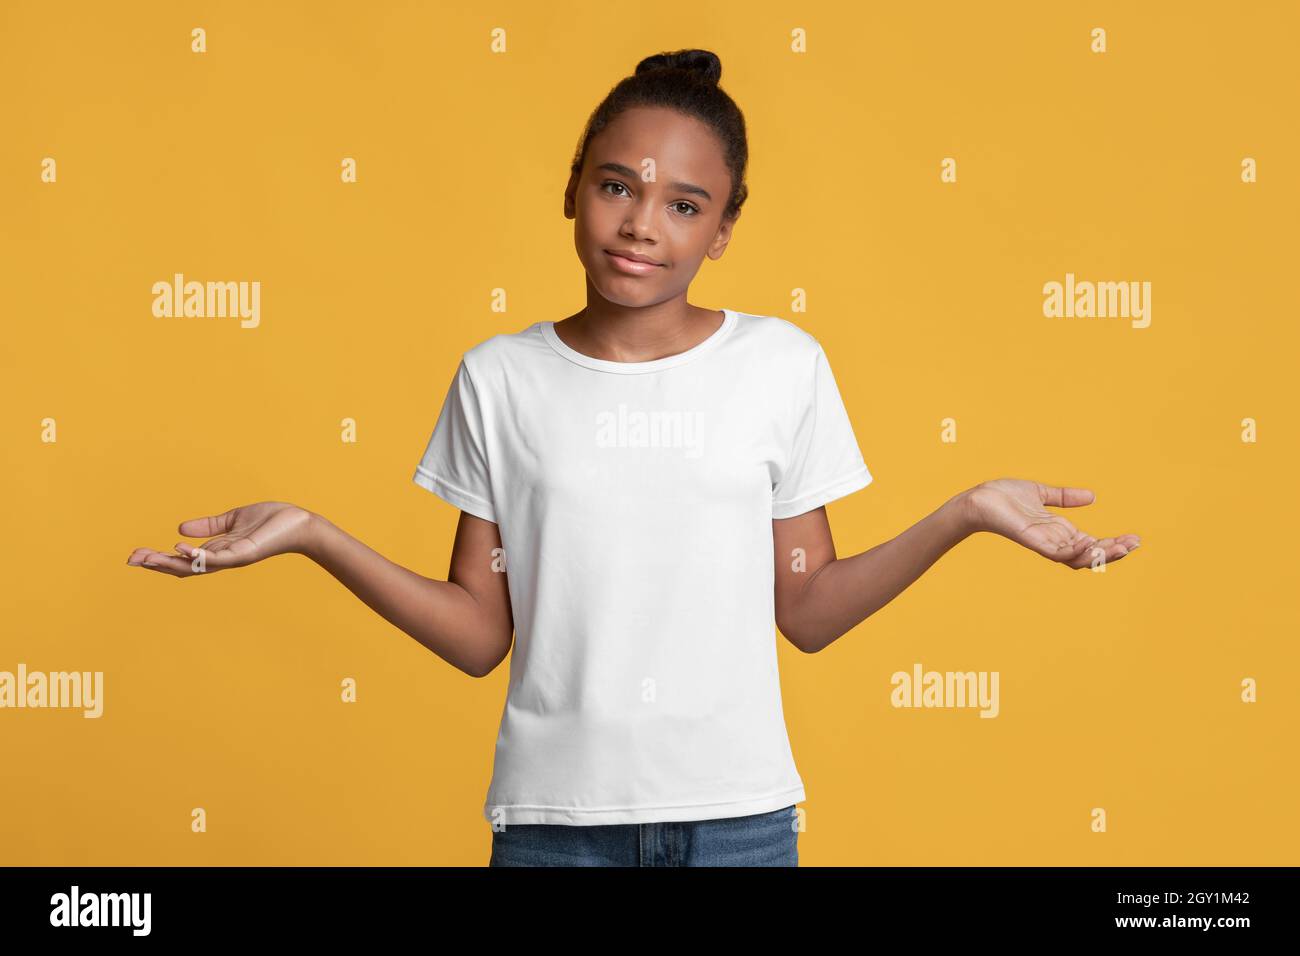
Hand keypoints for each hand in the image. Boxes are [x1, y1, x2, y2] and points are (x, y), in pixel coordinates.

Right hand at [126, 501, 314, 577]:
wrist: (299, 523)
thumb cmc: (271, 521)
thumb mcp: (232, 520)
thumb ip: (209, 526)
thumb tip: (179, 527)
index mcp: (218, 551)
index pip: (182, 560)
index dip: (159, 559)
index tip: (135, 555)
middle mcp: (222, 559)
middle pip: (182, 568)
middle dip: (156, 565)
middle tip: (131, 560)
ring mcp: (232, 559)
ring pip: (194, 567)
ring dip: (168, 563)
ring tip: (146, 558)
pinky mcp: (243, 554)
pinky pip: (216, 559)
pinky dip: (196, 556)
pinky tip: (178, 548)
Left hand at [964, 478, 1140, 569]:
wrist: (980, 498)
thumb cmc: (1005, 496)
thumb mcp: (1042, 493)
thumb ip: (1064, 497)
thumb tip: (1092, 496)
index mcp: (1060, 531)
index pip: (1093, 543)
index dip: (1114, 544)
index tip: (1135, 539)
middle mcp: (1054, 541)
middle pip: (1090, 555)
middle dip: (1114, 552)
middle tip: (1134, 544)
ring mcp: (1044, 543)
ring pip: (1077, 558)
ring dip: (1100, 554)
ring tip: (1121, 547)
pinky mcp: (1032, 541)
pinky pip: (1056, 553)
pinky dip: (1073, 551)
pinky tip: (1089, 545)